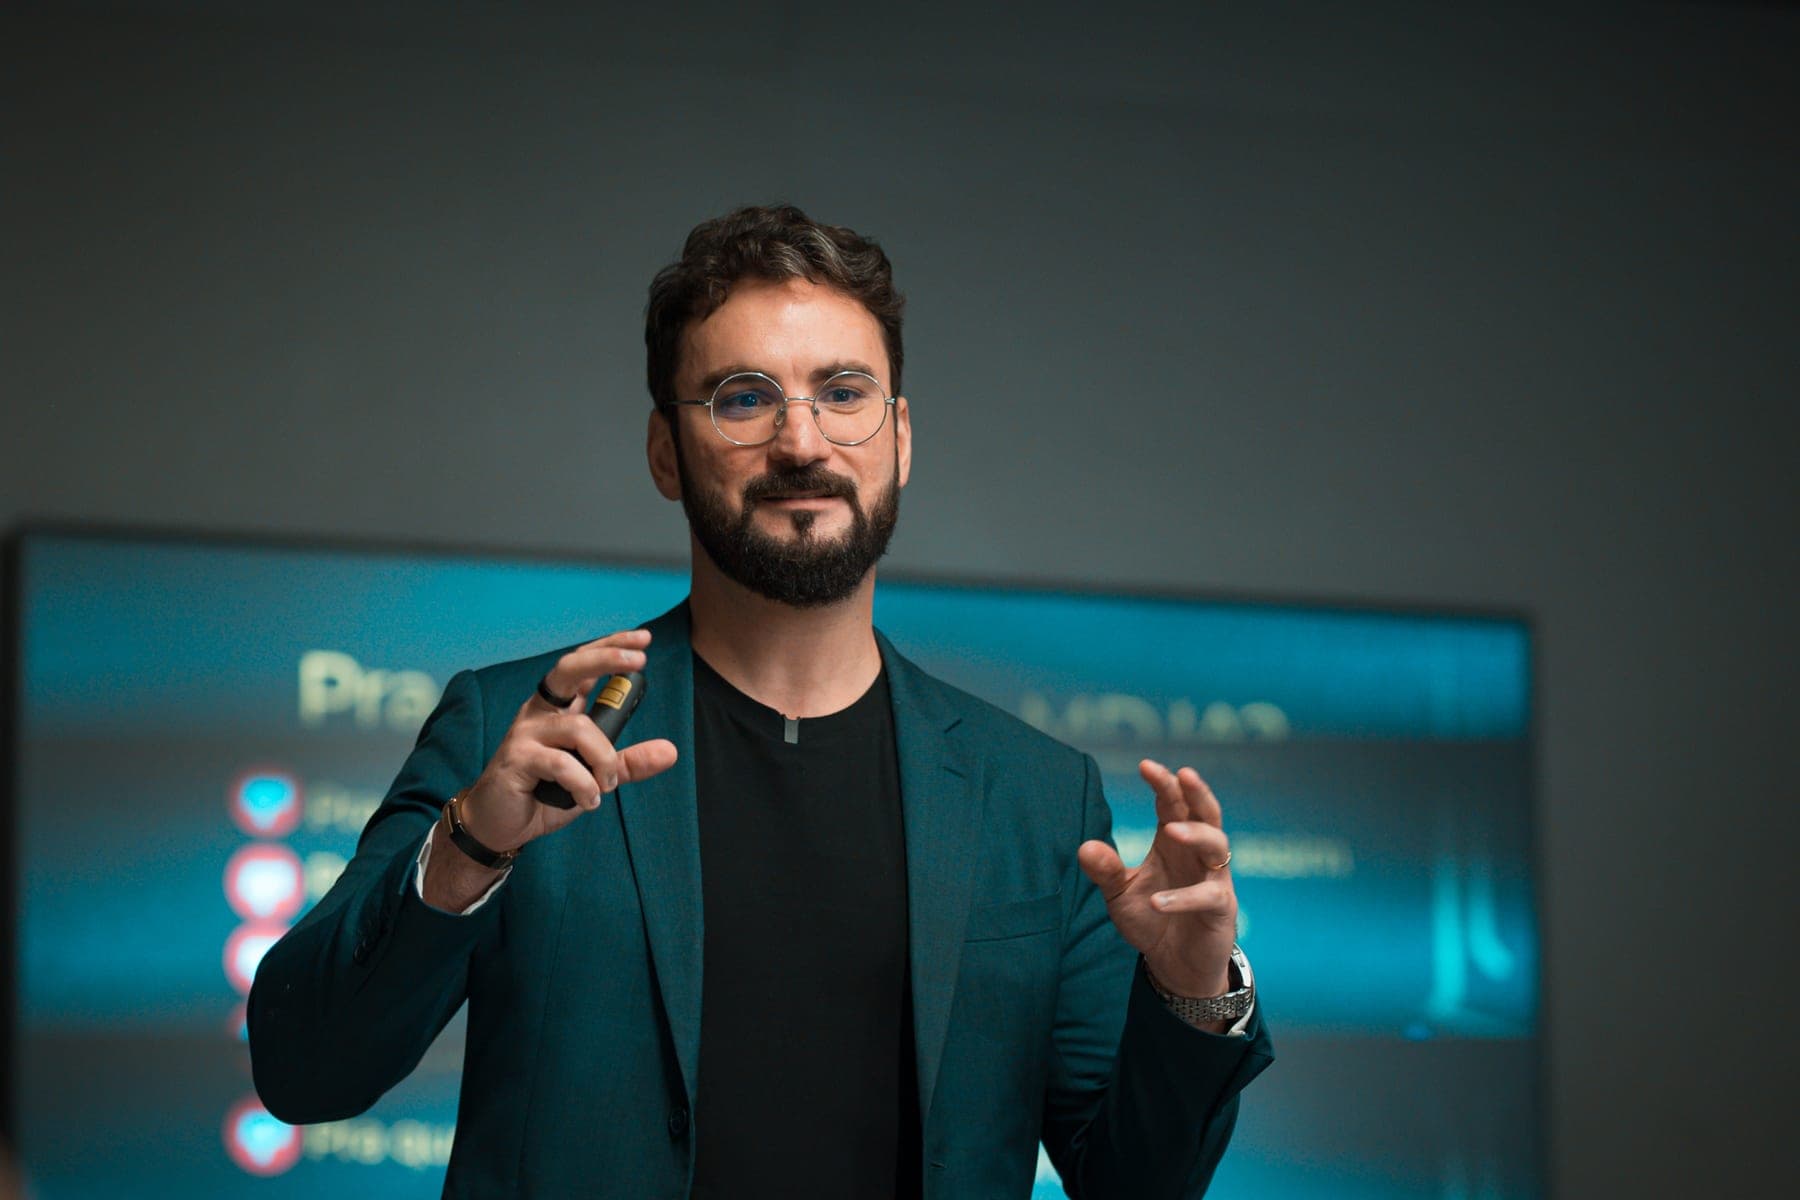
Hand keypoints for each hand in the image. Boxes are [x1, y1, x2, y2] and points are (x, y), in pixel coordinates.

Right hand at [456, 629, 678, 856]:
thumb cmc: (544, 793)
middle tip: (639, 661)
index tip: (643, 639)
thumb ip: (627, 763)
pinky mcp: (516, 758)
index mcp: (557, 709)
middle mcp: (540, 713)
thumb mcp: (594, 776)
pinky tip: (587, 800)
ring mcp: (525, 733)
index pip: (583, 666)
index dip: (610, 647)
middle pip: (569, 669)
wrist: (500, 824)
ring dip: (604, 760)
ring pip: (578, 729)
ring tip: (605, 786)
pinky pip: (561, 763)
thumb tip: (669, 751)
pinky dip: (583, 784)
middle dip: (606, 659)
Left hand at [1077, 760, 1237, 998]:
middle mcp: (1197, 855)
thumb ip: (1105, 871)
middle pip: (1205, 814)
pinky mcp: (1220, 909)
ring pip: (1217, 846)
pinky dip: (1183, 897)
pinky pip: (1207, 897)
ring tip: (1171, 830)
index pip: (1173, 804)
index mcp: (1173, 842)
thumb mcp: (1120, 893)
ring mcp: (1213, 880)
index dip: (1164, 784)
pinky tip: (1157, 902)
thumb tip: (1084, 847)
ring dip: (1196, 834)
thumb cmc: (1151, 918)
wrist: (1176, 964)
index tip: (1145, 765)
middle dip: (1196, 793)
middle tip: (1182, 774)